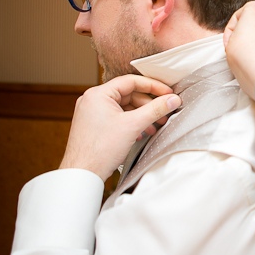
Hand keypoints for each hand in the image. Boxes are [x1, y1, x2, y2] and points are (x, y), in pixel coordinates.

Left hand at [59, 75, 181, 180]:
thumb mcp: (133, 125)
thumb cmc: (100, 150)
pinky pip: (117, 117)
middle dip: (149, 104)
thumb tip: (172, 99)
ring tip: (156, 125)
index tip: (167, 92)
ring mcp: (92, 113)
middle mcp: (93, 100)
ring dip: (142, 115)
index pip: (131, 81)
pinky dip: (131, 122)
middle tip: (164, 111)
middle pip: (128, 94)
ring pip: (124, 107)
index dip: (153, 86)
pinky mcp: (94, 125)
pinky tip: (142, 133)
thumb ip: (156, 109)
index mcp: (98, 94)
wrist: (82, 174)